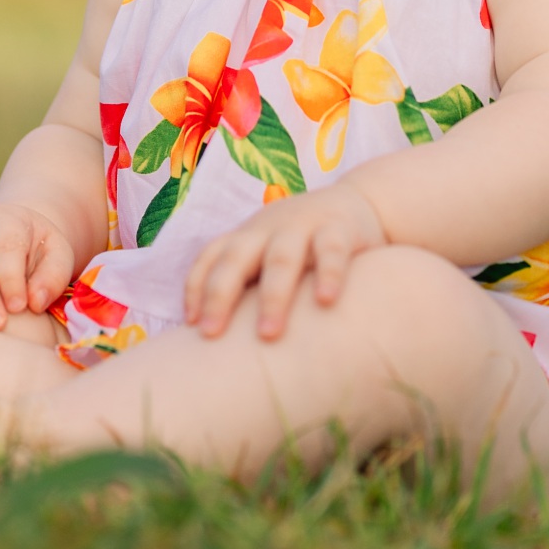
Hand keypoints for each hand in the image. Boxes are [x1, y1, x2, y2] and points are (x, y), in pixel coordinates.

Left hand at [184, 182, 384, 340]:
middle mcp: (268, 229)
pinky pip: (331, 250)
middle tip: (212, 334)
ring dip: (272, 295)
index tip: (192, 325)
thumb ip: (249, 284)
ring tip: (268, 333)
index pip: (211, 257)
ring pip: (281, 258)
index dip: (197, 287)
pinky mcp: (340, 228)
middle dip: (221, 295)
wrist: (357, 203)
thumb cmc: (302, 245)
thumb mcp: (269, 255)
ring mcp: (303, 226)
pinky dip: (328, 273)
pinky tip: (326, 301)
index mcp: (247, 237)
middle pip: (237, 258)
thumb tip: (216, 345)